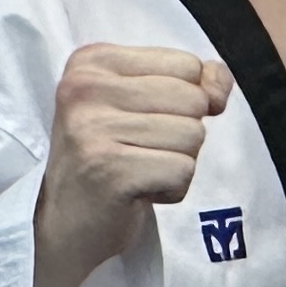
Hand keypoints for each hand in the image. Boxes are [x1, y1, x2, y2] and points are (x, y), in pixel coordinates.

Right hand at [33, 43, 232, 286]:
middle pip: (193, 100)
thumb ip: (189, 82)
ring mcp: (93, 129)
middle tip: (138, 153)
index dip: (185, 102)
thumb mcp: (142, 105)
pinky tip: (136, 192)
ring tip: (136, 171)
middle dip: (181, 136)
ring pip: (193, 136)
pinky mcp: (109, 170)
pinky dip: (171, 189)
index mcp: (92, 61)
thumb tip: (220, 81)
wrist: (64, 225)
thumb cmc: (110, 160)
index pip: (187, 65)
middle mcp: (85, 88)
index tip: (143, 124)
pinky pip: (183, 170)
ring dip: (176, 164)